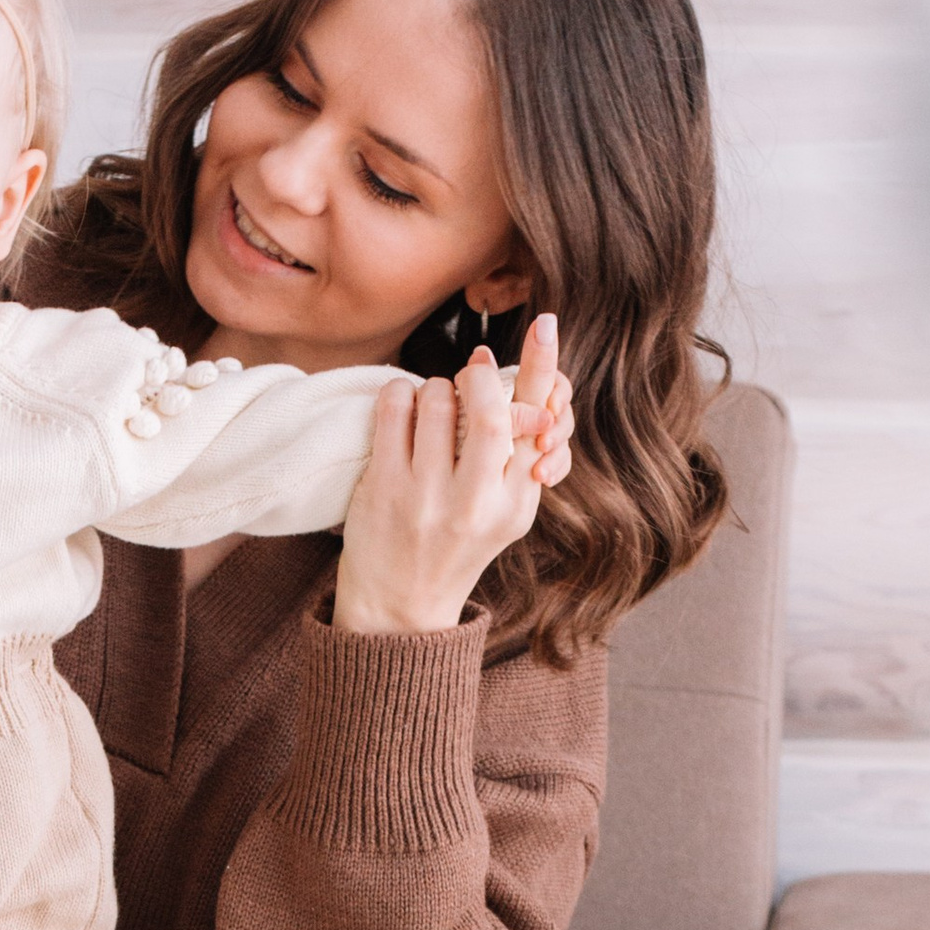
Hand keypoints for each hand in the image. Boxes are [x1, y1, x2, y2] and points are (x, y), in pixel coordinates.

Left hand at [332, 315, 572, 637]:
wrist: (401, 606)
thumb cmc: (458, 543)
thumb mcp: (505, 510)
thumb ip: (518, 452)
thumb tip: (509, 373)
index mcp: (515, 505)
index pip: (536, 426)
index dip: (543, 368)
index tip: (546, 323)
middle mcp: (474, 504)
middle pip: (486, 409)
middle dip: (478, 375)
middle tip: (473, 369)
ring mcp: (425, 497)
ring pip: (436, 398)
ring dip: (436, 386)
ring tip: (434, 406)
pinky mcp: (383, 489)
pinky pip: (394, 408)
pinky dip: (400, 393)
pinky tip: (403, 407)